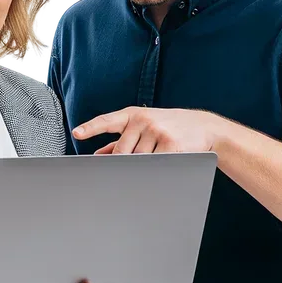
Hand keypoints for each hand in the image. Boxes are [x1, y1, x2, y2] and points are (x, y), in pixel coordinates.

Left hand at [72, 106, 219, 153]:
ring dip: (144, 165)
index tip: (77, 132)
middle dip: (125, 162)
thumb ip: (121, 140)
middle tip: (137, 163)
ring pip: (137, 160)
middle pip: (121, 152)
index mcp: (133, 115)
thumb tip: (99, 155)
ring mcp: (157, 131)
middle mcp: (143, 120)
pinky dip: (156, 167)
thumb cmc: (169, 128)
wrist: (204, 127)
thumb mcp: (144, 127)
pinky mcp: (170, 144)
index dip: (91, 128)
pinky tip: (165, 159)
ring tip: (158, 155)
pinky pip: (154, 164)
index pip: (107, 121)